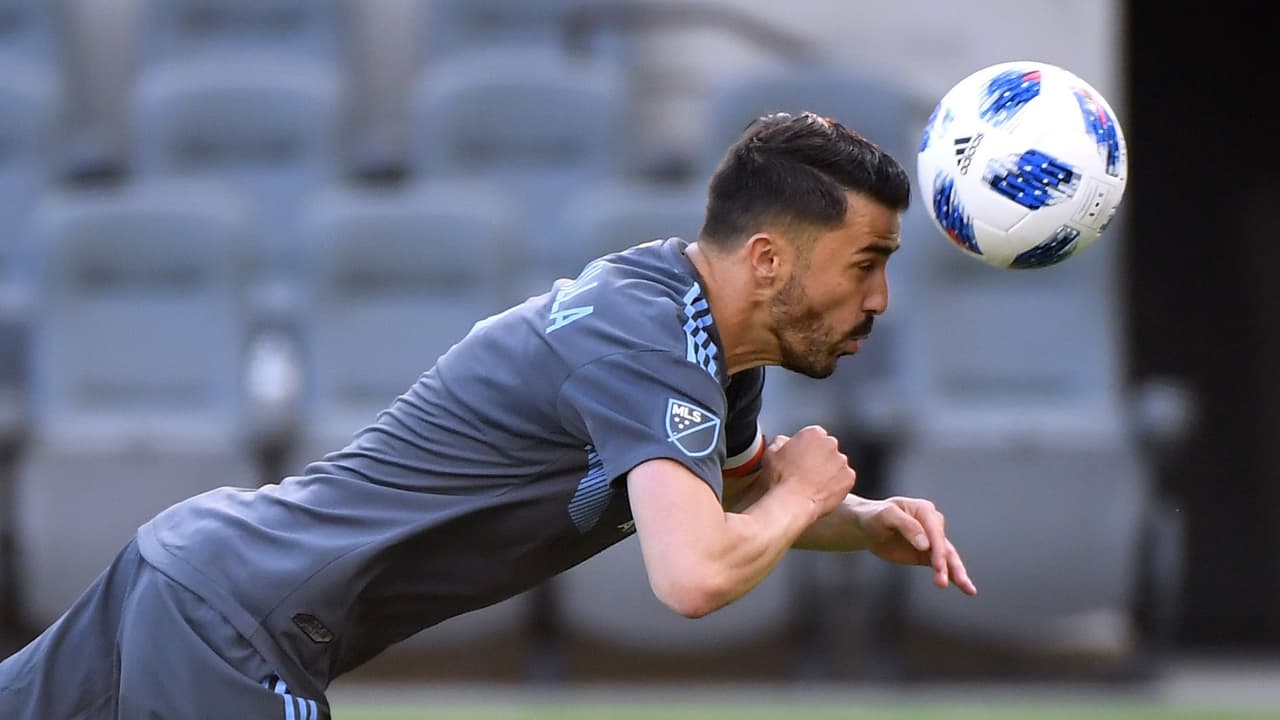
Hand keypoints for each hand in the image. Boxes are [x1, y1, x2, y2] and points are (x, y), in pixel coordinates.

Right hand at [761, 426, 856, 518]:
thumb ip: (781, 441)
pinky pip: (844, 480)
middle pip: (827, 449)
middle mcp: (830, 444)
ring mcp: (841, 461)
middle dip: (820, 459)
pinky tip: (822, 492)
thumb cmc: (780, 479)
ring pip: (837, 465)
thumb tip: (784, 442)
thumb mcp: (770, 453)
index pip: (814, 436)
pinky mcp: (848, 478)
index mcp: (813, 433)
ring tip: (813, 485)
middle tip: (806, 473)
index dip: (806, 448)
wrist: (791, 502)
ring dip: (829, 472)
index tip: (802, 458)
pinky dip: (836, 485)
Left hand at [852, 496, 976, 594]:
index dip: (936, 546)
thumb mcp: (886, 516)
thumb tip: (925, 545)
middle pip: (944, 545)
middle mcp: (933, 524)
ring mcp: (931, 540)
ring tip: (967, 589)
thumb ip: (906, 526)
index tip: (932, 561)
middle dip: (946, 564)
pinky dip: (953, 576)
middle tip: (944, 581)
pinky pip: (942, 566)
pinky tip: (966, 588)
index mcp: (924, 510)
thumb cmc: (875, 517)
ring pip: (948, 557)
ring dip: (957, 573)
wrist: (866, 527)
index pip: (935, 530)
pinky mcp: (927, 555)